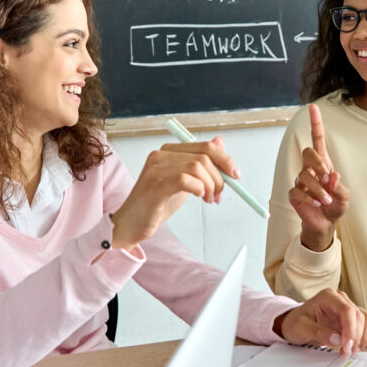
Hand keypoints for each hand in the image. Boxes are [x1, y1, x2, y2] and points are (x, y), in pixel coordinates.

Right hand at [110, 137, 238, 251]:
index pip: (204, 146)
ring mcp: (156, 168)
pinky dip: (198, 189)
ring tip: (208, 199)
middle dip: (219, 177)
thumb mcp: (184, 181)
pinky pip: (186, 180)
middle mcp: (161, 155)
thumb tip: (220, 142)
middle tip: (218, 195)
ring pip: (197, 167)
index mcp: (169, 151)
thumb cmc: (157, 204)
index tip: (235, 175)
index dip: (225, 160)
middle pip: (204, 156)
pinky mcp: (155, 184)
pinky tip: (198, 197)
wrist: (132, 224)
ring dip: (210, 186)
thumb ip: (199, 163)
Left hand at [275, 288, 366, 357]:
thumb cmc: (296, 323)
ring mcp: (349, 308)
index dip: (351, 329)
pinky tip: (357, 347)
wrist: (295, 324)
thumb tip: (338, 340)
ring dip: (364, 338)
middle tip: (346, 353)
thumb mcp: (300, 327)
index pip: (347, 310)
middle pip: (360, 316)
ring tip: (351, 352)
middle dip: (356, 338)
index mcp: (328, 297)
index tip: (346, 346)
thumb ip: (318, 332)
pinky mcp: (354, 319)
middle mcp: (341, 300)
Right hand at [288, 105, 349, 251]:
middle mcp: (310, 169)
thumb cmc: (335, 205)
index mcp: (323, 164)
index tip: (313, 107)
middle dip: (318, 164)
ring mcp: (301, 181)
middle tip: (327, 179)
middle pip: (307, 153)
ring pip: (304, 175)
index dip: (315, 124)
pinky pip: (297, 191)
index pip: (318, 139)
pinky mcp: (294, 194)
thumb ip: (339, 186)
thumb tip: (332, 176)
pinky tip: (316, 203)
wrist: (325, 223)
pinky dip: (308, 198)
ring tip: (326, 200)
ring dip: (317, 189)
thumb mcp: (344, 196)